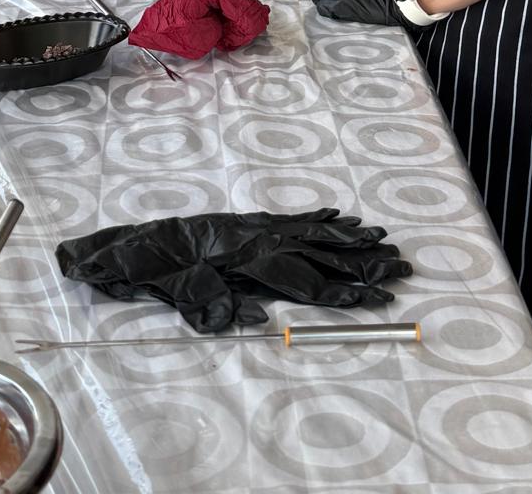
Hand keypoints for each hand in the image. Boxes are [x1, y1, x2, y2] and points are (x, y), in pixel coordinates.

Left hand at [57, 208, 410, 332]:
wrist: (130, 242)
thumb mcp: (178, 295)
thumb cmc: (154, 273)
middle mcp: (257, 239)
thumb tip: (257, 318)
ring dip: (347, 236)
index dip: (345, 290)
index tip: (379, 297)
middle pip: (320, 252)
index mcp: (246, 260)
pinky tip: (338, 213)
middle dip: (363, 261)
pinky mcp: (245, 223)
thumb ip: (216, 306)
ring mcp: (253, 227)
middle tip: (401, 265)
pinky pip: (289, 219)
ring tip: (382, 236)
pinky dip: (316, 216)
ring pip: (311, 232)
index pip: (307, 280)